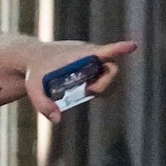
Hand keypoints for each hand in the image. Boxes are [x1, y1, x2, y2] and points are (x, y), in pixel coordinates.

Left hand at [14, 38, 135, 120]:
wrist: (33, 57)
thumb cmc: (35, 70)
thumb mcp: (33, 88)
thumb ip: (43, 104)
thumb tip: (57, 119)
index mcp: (80, 54)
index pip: (105, 50)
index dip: (120, 49)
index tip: (133, 46)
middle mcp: (90, 54)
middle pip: (111, 69)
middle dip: (105, 84)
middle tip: (88, 92)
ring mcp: (92, 60)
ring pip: (109, 74)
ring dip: (103, 86)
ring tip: (86, 91)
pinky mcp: (91, 65)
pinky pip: (104, 75)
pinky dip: (99, 85)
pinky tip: (86, 90)